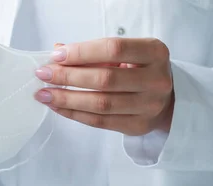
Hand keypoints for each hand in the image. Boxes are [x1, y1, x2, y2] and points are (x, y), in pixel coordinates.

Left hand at [34, 38, 174, 135]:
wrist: (168, 97)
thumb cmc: (142, 69)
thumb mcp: (127, 53)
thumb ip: (95, 51)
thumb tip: (58, 52)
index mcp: (155, 53)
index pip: (113, 49)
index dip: (82, 52)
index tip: (57, 56)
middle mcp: (157, 80)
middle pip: (105, 79)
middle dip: (69, 77)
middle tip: (44, 74)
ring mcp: (150, 105)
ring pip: (101, 104)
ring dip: (67, 99)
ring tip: (45, 94)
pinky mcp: (139, 125)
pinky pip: (101, 122)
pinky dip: (76, 114)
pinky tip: (59, 107)